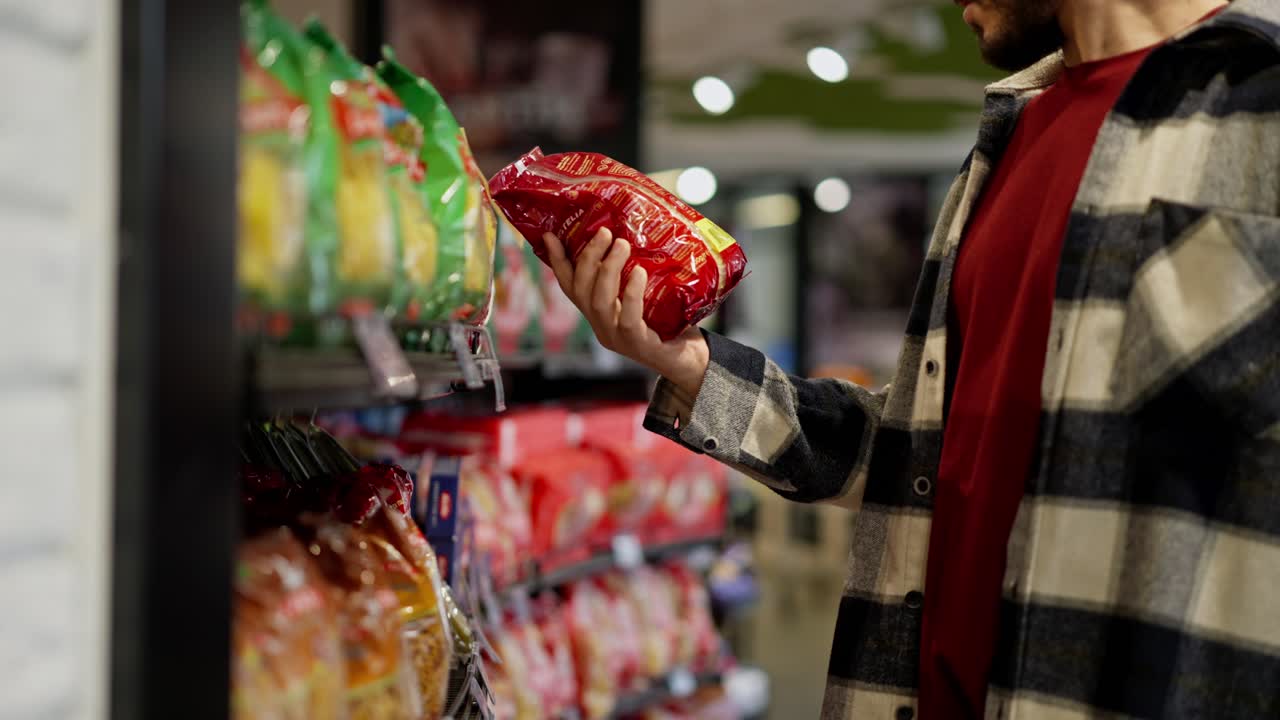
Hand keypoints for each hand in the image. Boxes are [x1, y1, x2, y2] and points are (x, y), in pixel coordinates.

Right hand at [544, 228, 709, 397]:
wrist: (691, 360)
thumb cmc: (669, 323)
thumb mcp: (647, 295)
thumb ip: (632, 274)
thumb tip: (629, 234)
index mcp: (599, 314)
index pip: (570, 286)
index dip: (558, 262)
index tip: (550, 236)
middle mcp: (601, 327)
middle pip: (582, 290)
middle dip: (589, 258)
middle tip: (604, 232)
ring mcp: (617, 339)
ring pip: (600, 302)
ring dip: (608, 270)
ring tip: (621, 245)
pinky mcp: (639, 346)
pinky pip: (628, 319)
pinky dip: (631, 293)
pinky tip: (638, 272)